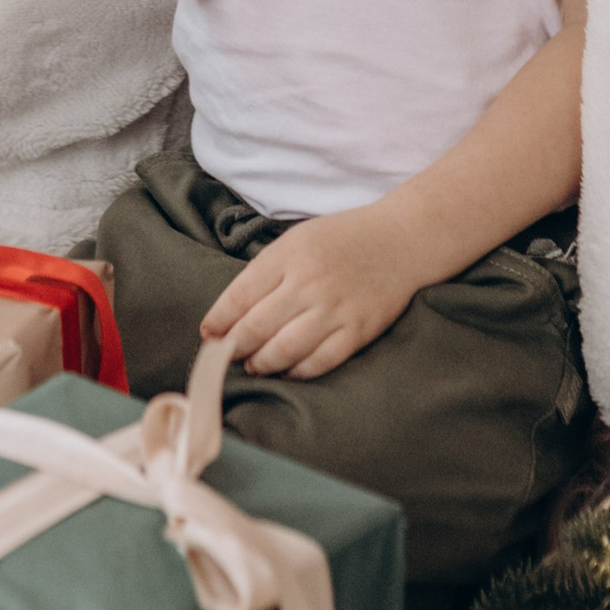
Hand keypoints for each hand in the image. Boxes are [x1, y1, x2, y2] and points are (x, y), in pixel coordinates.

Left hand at [202, 203, 420, 378]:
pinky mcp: (358, 330)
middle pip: (256, 327)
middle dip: (233, 347)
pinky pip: (320, 361)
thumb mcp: (298, 239)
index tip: (208, 333)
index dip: (218, 320)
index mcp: (288, 255)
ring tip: (253, 365)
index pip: (239, 295)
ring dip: (261, 363)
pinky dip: (298, 371)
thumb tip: (233, 310)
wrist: (402, 239)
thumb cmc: (343, 238)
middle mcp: (308, 283)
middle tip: (224, 357)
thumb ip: (268, 270)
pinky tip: (288, 370)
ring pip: (284, 350)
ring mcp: (334, 309)